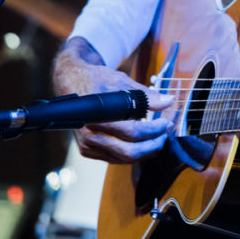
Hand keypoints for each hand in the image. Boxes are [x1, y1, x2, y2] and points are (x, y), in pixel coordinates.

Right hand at [52, 37, 172, 162]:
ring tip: (157, 138)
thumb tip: (168, 101)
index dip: (154, 130)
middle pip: (129, 152)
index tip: (166, 123)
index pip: (132, 131)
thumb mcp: (121, 81)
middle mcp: (90, 134)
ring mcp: (87, 145)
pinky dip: (131, 153)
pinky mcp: (87, 150)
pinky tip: (142, 142)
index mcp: (98, 116)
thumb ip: (146, 95)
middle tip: (164, 135)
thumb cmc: (96, 80)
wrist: (71, 83)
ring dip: (145, 151)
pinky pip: (115, 158)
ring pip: (123, 158)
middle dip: (152, 146)